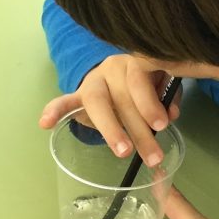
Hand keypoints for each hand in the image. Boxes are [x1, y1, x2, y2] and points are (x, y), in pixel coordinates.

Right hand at [38, 55, 180, 165]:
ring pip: (98, 102)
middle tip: (152, 156)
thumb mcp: (160, 85)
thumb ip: (167, 97)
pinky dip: (54, 110)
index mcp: (136, 63)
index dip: (150, 101)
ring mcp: (93, 80)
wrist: (118, 75)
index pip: (141, 79)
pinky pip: (64, 101)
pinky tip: (45, 122)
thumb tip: (172, 114)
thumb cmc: (144, 83)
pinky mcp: (77, 95)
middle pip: (123, 97)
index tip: (162, 124)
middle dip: (139, 129)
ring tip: (122, 151)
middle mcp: (113, 67)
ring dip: (110, 128)